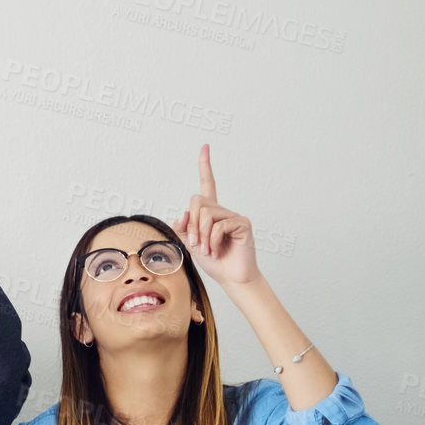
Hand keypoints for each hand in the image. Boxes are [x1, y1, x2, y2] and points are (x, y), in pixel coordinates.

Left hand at [173, 144, 259, 286]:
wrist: (231, 278)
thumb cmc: (213, 261)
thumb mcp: (189, 243)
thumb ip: (182, 227)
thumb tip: (183, 213)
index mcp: (210, 212)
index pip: (208, 184)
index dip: (206, 165)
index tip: (205, 146)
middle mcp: (222, 210)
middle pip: (197, 201)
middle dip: (192, 225)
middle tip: (197, 244)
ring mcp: (233, 215)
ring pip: (205, 214)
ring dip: (201, 236)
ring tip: (209, 249)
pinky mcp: (242, 223)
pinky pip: (218, 225)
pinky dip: (213, 240)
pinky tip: (219, 249)